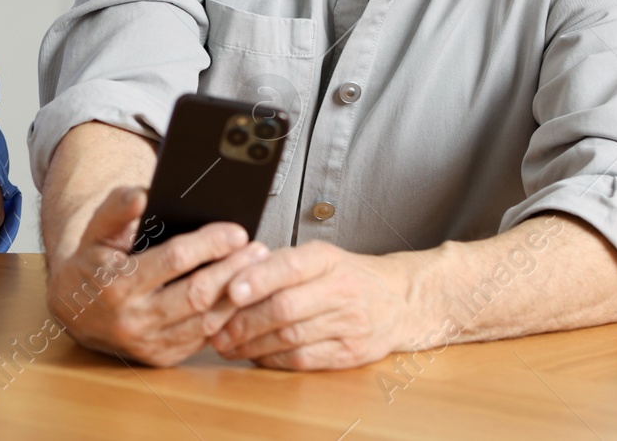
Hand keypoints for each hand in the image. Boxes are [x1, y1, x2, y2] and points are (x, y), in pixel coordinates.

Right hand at [46, 185, 268, 367]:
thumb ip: (118, 207)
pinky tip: (240, 295)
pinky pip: (204, 339)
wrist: (74, 307)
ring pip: (206, 321)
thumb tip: (144, 194)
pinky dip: (226, 316)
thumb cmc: (92, 261)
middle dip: (233, 269)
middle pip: (198, 293)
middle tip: (257, 249)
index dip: (209, 244)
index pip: (175, 260)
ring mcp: (149, 343)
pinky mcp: (161, 357)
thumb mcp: (97, 229)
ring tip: (256, 269)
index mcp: (117, 283)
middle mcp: (133, 319)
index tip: (236, 231)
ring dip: (236, 294)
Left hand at [210, 241, 417, 369]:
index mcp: (327, 259)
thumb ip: (279, 263)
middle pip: (285, 308)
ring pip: (290, 338)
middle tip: (215, 327)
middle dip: (243, 320)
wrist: (401, 301)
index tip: (231, 289)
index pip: (290, 267)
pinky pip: (303, 360)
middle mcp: (341, 290)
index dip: (258, 279)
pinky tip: (255, 356)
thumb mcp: (320, 256)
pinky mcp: (350, 353)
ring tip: (226, 344)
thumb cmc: (349, 276)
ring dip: (251, 345)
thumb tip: (232, 270)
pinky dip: (273, 360)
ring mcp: (348, 324)